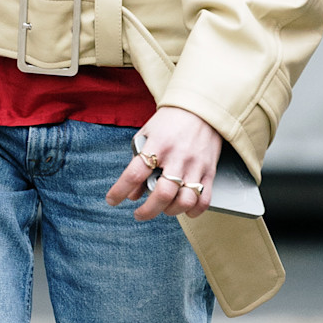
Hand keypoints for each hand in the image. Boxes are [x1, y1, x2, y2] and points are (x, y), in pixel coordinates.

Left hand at [106, 108, 221, 219]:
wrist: (201, 109)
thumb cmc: (171, 122)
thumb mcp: (147, 135)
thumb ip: (137, 163)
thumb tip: (133, 193)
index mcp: (158, 144)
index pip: (135, 173)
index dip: (120, 191)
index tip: (112, 200)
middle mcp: (178, 157)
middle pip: (162, 193)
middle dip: (147, 210)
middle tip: (139, 214)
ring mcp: (196, 165)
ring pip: (184, 200)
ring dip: (170, 211)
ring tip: (163, 209)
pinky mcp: (210, 171)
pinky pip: (204, 199)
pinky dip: (193, 211)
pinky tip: (184, 209)